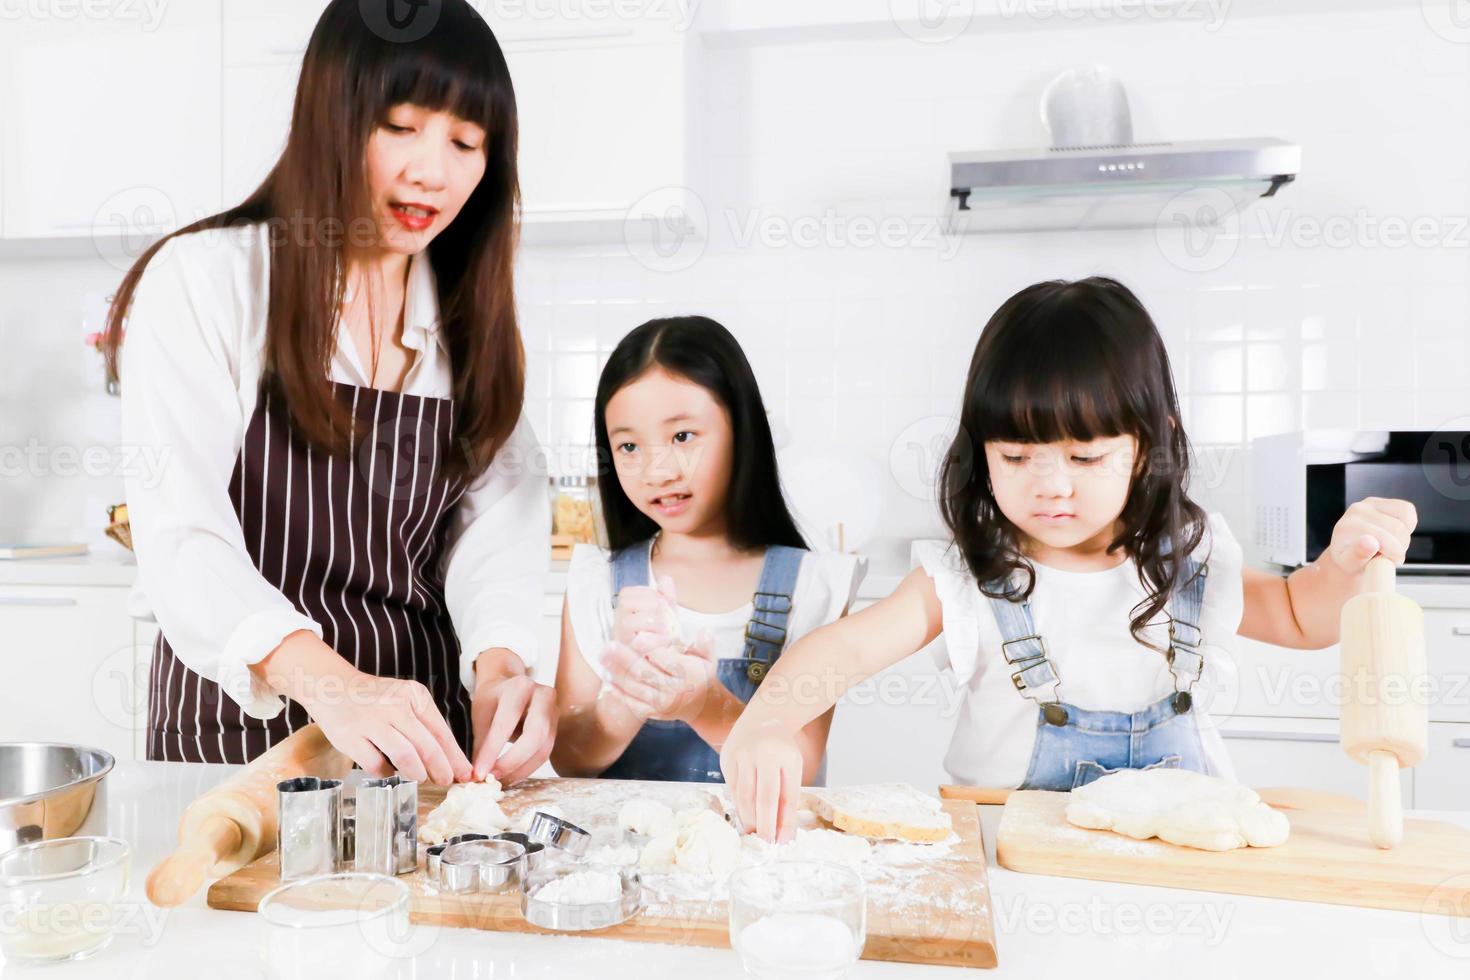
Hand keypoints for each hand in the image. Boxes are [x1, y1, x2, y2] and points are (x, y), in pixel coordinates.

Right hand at [307, 671, 472, 785]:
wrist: (331, 687)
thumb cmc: (375, 699)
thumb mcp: (405, 700)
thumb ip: (424, 725)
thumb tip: (449, 760)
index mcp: (414, 695)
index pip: (441, 732)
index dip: (456, 757)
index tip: (466, 773)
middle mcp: (395, 706)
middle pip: (427, 746)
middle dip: (442, 769)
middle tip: (447, 781)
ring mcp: (371, 721)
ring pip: (405, 756)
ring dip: (416, 771)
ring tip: (420, 776)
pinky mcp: (350, 737)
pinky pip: (376, 764)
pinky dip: (385, 772)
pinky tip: (388, 771)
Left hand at [471, 661, 558, 785]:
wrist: (508, 686)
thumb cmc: (493, 698)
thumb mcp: (481, 712)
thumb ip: (481, 740)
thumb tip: (478, 772)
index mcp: (520, 687)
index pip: (506, 722)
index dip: (492, 750)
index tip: (479, 771)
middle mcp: (543, 695)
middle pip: (536, 734)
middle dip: (513, 761)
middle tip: (494, 777)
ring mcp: (554, 711)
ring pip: (544, 748)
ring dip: (521, 769)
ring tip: (501, 780)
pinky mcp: (556, 727)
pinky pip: (545, 752)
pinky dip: (528, 767)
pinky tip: (512, 775)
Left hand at [600, 628, 716, 723]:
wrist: (702, 707)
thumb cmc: (701, 675)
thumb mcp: (708, 658)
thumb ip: (705, 644)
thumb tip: (705, 629)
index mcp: (687, 674)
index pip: (665, 658)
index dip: (649, 647)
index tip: (636, 636)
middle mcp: (673, 690)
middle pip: (644, 672)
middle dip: (624, 658)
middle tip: (608, 645)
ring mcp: (661, 703)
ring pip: (634, 687)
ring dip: (616, 672)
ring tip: (602, 657)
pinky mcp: (652, 712)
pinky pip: (632, 702)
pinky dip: (618, 692)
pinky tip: (607, 679)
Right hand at [613, 576, 682, 649]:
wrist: (665, 661)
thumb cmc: (663, 635)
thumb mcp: (667, 613)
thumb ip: (667, 596)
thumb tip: (665, 579)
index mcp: (625, 611)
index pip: (627, 593)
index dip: (649, 594)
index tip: (663, 603)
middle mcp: (618, 623)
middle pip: (624, 603)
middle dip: (650, 605)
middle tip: (664, 615)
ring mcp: (621, 639)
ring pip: (627, 622)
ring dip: (651, 622)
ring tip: (665, 629)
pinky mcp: (628, 655)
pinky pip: (636, 643)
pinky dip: (654, 640)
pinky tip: (664, 640)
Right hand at [720, 716, 803, 842]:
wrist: (763, 719)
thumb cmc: (782, 750)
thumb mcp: (792, 770)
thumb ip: (788, 801)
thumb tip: (783, 836)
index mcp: (784, 757)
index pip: (783, 796)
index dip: (782, 822)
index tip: (781, 842)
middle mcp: (761, 753)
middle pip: (760, 798)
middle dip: (762, 825)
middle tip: (765, 844)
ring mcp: (740, 754)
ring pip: (742, 796)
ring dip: (748, 819)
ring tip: (754, 833)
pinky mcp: (726, 758)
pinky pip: (732, 789)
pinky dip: (739, 805)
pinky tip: (745, 814)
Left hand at [1324, 496, 1417, 574]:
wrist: (1347, 552)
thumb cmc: (1350, 561)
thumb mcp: (1350, 566)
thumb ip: (1358, 556)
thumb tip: (1369, 542)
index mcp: (1346, 527)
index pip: (1381, 537)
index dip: (1394, 554)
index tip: (1392, 562)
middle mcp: (1356, 511)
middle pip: (1397, 528)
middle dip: (1400, 548)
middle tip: (1391, 557)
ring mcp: (1368, 503)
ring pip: (1405, 518)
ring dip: (1405, 537)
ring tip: (1392, 546)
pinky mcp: (1381, 501)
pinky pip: (1407, 509)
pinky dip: (1408, 525)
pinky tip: (1396, 535)